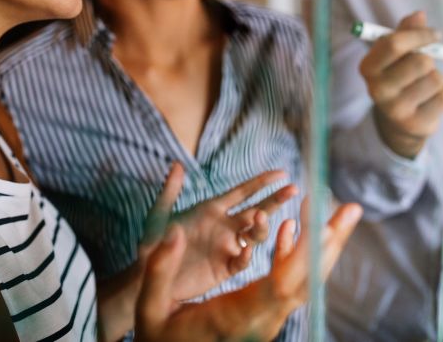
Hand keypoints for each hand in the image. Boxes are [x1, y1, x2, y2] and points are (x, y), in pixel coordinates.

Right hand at [134, 197, 362, 341]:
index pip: (278, 286)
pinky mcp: (263, 315)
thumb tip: (174, 232)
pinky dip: (296, 255)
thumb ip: (159, 270)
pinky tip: (292, 229)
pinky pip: (289, 284)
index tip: (307, 222)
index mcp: (236, 319)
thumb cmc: (157, 339)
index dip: (298, 255)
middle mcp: (260, 322)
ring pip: (305, 283)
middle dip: (329, 243)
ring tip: (343, 213)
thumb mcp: (149, 308)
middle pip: (306, 282)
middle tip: (352, 209)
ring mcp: (266, 320)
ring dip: (323, 246)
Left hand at [140, 163, 297, 301]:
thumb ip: (169, 191)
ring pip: (254, 235)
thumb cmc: (153, 244)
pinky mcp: (223, 268)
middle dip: (275, 200)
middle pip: (256, 210)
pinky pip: (241, 261)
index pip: (243, 192)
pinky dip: (246, 256)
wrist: (149, 277)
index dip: (262, 182)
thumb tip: (176, 164)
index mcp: (212, 209)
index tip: (282, 173)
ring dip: (261, 226)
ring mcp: (226, 247)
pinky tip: (245, 251)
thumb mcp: (158, 216)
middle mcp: (225, 226)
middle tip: (293, 190)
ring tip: (259, 218)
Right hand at [358, 10, 442, 157]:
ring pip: (436, 78)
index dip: (420, 35)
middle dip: (430, 59)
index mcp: (368, 67)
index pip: (394, 43)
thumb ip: (406, 31)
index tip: (436, 34)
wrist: (398, 122)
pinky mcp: (415, 124)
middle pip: (421, 62)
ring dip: (437, 76)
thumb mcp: (396, 53)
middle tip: (427, 63)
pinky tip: (433, 97)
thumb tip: (419, 14)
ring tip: (426, 83)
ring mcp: (395, 110)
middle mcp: (377, 90)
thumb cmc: (398, 76)